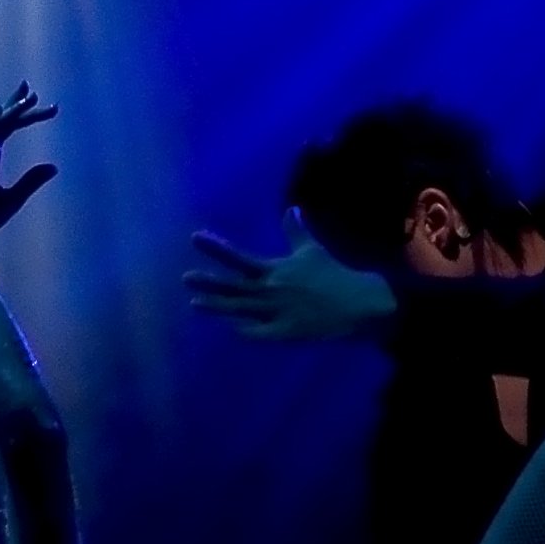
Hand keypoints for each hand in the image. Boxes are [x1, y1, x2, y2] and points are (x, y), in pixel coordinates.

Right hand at [0, 81, 57, 247]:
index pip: (9, 128)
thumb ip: (31, 180)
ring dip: (7, 111)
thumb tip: (54, 166)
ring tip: (25, 97)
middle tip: (31, 88)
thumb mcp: (14, 197)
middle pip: (0, 121)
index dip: (25, 115)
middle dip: (14, 104)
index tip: (47, 105)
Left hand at [185, 207, 398, 341]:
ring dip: (217, 307)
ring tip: (195, 303)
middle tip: (186, 279)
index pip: (238, 257)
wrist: (358, 304)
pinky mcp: (286, 333)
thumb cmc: (334, 275)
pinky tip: (233, 329)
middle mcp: (270, 291)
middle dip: (209, 282)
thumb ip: (296, 232)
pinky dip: (245, 332)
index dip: (216, 248)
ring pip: (240, 310)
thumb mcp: (313, 250)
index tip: (196, 238)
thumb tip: (290, 209)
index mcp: (275, 270)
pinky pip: (259, 334)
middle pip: (232, 287)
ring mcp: (276, 313)